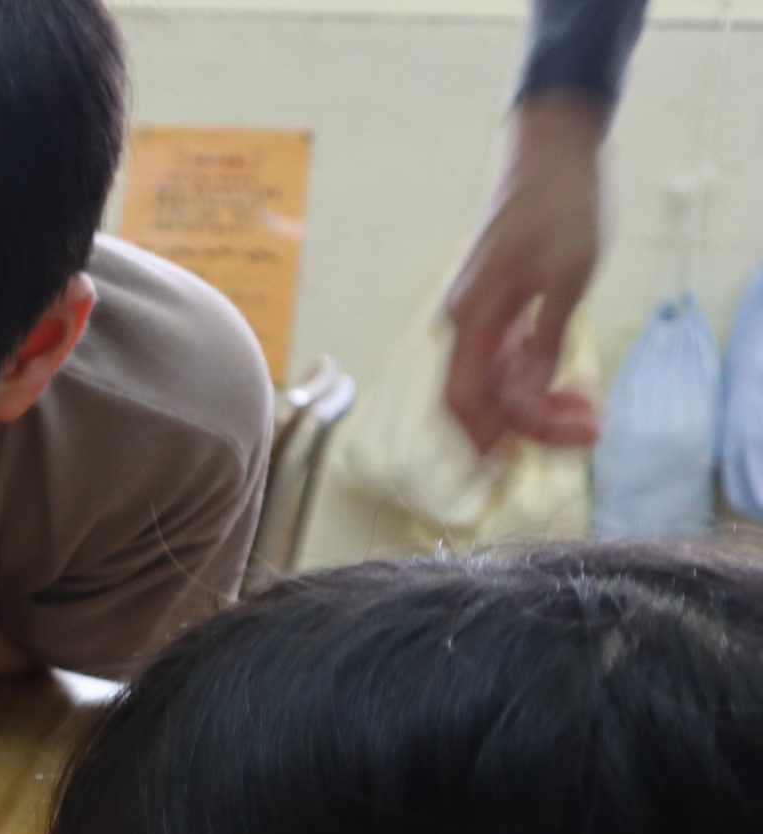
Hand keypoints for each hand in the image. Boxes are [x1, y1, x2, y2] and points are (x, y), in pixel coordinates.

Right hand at [443, 94, 607, 454]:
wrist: (551, 152)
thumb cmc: (559, 206)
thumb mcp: (568, 278)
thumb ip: (546, 340)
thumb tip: (532, 394)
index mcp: (471, 319)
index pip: (464, 401)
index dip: (486, 442)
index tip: (522, 465)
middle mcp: (465, 324)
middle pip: (479, 400)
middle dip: (525, 428)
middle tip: (583, 435)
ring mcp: (479, 315)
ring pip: (496, 383)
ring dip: (536, 407)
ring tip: (587, 414)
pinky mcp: (498, 306)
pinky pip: (507, 360)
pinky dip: (534, 381)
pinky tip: (570, 387)